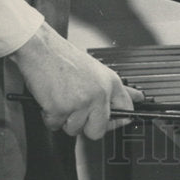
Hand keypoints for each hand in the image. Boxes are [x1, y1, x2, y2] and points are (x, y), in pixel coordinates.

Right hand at [10, 22, 142, 138]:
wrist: (41, 49)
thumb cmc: (64, 58)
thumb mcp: (96, 69)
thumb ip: (112, 87)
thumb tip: (137, 97)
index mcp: (110, 82)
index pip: (126, 108)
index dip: (119, 121)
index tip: (117, 122)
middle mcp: (99, 93)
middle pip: (98, 130)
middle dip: (85, 126)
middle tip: (76, 112)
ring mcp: (81, 102)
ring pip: (74, 130)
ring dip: (64, 120)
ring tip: (61, 98)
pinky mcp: (61, 109)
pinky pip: (55, 126)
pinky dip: (49, 117)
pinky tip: (50, 99)